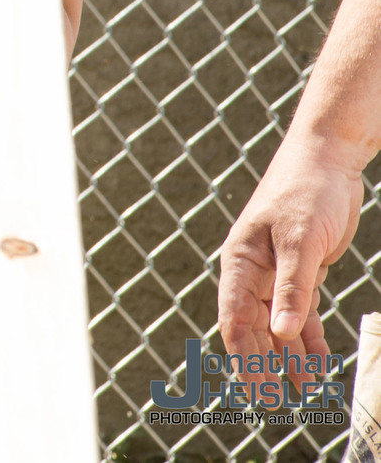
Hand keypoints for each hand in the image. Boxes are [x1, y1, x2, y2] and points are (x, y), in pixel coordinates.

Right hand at [216, 133, 364, 379]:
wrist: (326, 160)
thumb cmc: (304, 192)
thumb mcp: (300, 242)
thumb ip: (291, 289)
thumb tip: (281, 333)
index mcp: (240, 263)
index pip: (234, 319)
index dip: (242, 356)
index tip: (255, 388)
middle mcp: (253, 272)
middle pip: (253, 328)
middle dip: (261, 364)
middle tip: (273, 401)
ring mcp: (276, 272)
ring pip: (278, 324)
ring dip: (288, 356)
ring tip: (301, 389)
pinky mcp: (301, 271)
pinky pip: (300, 312)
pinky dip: (308, 337)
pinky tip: (318, 361)